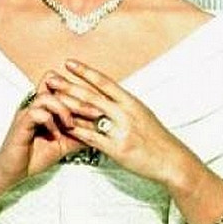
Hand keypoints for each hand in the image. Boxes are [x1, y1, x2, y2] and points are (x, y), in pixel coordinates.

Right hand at [0, 75, 89, 187]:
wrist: (13, 171)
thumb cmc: (35, 155)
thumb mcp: (65, 143)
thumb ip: (80, 134)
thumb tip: (101, 129)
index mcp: (47, 106)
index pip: (64, 86)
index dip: (82, 92)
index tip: (100, 104)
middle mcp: (36, 105)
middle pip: (59, 88)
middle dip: (80, 101)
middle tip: (95, 113)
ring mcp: (27, 112)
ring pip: (47, 97)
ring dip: (63, 110)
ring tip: (71, 126)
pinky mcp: (21, 123)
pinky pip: (36, 113)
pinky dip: (49, 122)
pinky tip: (55, 135)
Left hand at [47, 60, 203, 190]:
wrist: (171, 160)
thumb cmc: (156, 138)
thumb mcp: (142, 114)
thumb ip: (124, 105)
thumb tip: (108, 96)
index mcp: (131, 102)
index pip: (104, 82)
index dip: (85, 72)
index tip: (69, 63)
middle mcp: (125, 113)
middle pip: (92, 96)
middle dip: (69, 86)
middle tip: (51, 78)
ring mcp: (121, 130)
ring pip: (89, 115)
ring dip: (67, 106)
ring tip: (51, 99)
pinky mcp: (117, 148)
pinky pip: (92, 138)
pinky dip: (76, 131)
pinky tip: (63, 126)